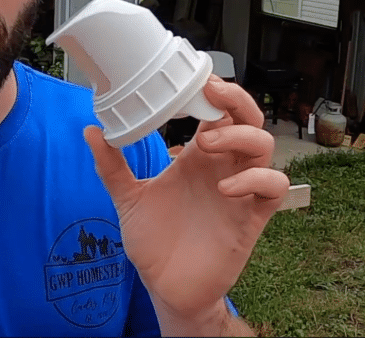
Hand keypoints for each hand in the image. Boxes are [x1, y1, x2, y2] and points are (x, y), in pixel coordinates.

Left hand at [84, 75, 288, 332]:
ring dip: (240, 136)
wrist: (165, 286)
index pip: (217, 112)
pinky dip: (256, 179)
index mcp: (194, 157)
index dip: (213, 91)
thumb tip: (91, 131)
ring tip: (205, 144)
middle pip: (248, 119)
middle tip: (210, 94)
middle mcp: (221, 167)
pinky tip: (225, 187)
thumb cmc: (154, 241)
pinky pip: (274, 187)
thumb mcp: (127, 198)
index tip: (194, 77)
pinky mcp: (251, 218)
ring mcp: (239, 190)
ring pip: (264, 146)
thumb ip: (112, 166)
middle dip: (235, 101)